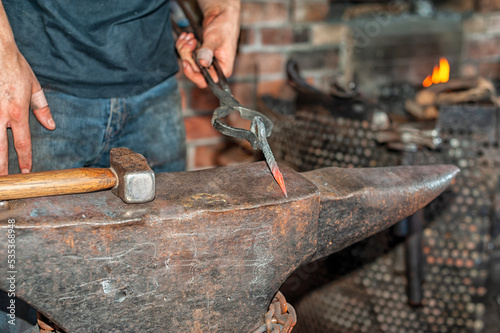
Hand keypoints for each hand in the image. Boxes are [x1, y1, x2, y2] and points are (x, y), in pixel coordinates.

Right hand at [0, 49, 55, 173]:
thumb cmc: (14, 67)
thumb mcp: (34, 87)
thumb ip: (43, 108)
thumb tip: (51, 125)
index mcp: (18, 113)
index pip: (23, 143)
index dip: (25, 160)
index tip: (26, 172)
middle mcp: (0, 115)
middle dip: (1, 168)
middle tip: (4, 182)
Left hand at [176, 1, 239, 87]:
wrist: (221, 17)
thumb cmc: (224, 27)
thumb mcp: (215, 39)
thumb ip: (208, 51)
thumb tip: (203, 63)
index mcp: (223, 69)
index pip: (206, 81)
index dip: (194, 75)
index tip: (186, 63)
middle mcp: (214, 68)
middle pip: (194, 71)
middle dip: (188, 55)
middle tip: (190, 42)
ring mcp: (206, 62)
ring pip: (188, 62)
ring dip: (185, 49)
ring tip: (190, 37)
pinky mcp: (199, 55)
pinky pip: (186, 55)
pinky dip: (183, 45)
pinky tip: (187, 36)